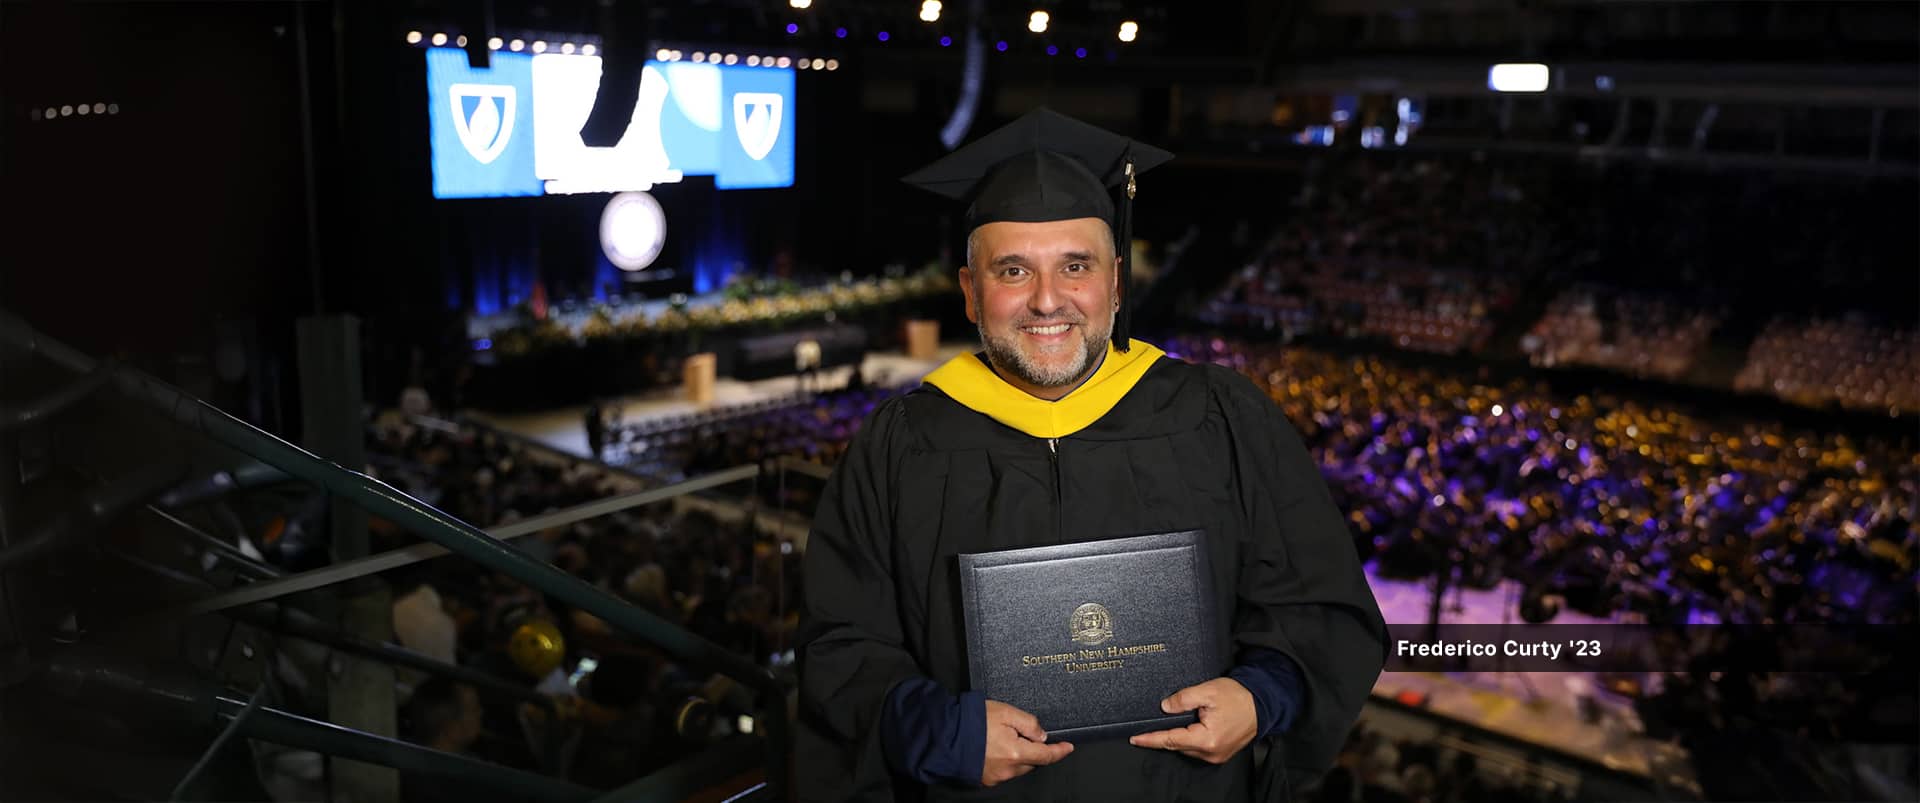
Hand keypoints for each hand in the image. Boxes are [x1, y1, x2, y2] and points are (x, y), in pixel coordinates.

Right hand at [981, 700, 1073, 786]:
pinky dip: (1005, 761)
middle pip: (1032, 762)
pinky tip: (995, 748)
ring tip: (1004, 738)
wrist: (945, 735)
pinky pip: (1003, 771)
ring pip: (1018, 768)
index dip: (1060, 752)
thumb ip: (1029, 723)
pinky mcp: (985, 779)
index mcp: (1017, 753)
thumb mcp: (1006, 712)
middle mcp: (1009, 769)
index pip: (1047, 756)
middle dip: (1034, 751)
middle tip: (1023, 734)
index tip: (1069, 747)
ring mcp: (996, 777)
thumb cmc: (974, 720)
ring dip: (1019, 756)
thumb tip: (1042, 736)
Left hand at [1127, 677, 1258, 764]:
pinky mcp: (1221, 753)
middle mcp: (1211, 752)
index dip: (1151, 739)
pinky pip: (1197, 748)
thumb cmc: (1238, 696)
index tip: (1134, 738)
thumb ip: (1184, 699)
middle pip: (1178, 745)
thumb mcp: (1208, 691)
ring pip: (1187, 747)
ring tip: (1170, 722)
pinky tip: (1186, 727)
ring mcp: (1217, 755)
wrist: (1264, 703)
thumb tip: (1165, 707)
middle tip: (1147, 725)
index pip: (1171, 740)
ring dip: (1177, 736)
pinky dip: (1189, 738)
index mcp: (1206, 739)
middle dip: (1163, 736)